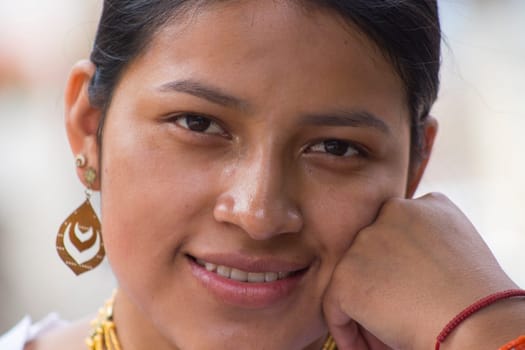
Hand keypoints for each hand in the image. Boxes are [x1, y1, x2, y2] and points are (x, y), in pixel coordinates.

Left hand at [323, 193, 518, 348]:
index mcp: (424, 205)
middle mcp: (391, 213)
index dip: (396, 265)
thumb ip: (425, 242)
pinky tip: (361, 347)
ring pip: (352, 277)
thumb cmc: (477, 298)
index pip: (397, 230)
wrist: (476, 321)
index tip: (405, 291)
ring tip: (381, 337)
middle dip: (378, 284)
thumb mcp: (459, 249)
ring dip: (363, 307)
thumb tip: (398, 269)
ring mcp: (365, 241)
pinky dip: (345, 329)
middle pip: (371, 251)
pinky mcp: (346, 273)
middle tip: (392, 314)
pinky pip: (334, 304)